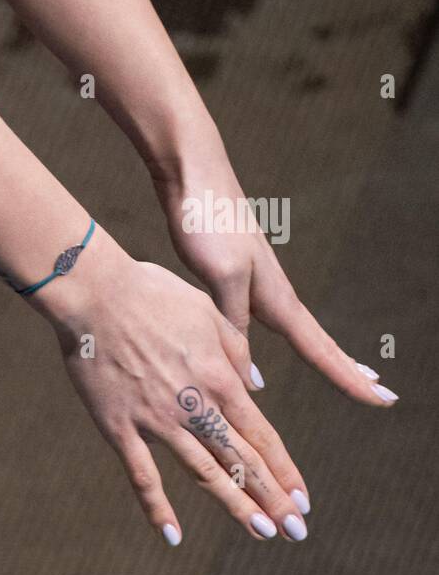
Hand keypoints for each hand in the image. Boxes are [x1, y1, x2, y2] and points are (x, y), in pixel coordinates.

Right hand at [36, 241, 310, 545]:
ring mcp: (157, 421)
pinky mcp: (119, 427)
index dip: (284, 470)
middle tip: (296, 530)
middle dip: (273, 497)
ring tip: (262, 532)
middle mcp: (195, 405)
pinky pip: (142, 475)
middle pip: (242, 460)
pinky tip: (174, 536)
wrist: (95, 293)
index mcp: (220, 377)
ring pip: (204, 473)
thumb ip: (234, 352)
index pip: (262, 435)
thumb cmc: (151, 293)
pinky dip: (158, 508)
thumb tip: (254, 386)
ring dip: (237, 506)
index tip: (303, 497)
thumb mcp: (207, 313)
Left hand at [148, 145, 396, 406]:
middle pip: (316, 340)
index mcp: (275, 296)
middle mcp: (271, 292)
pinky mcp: (230, 275)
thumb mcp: (220, 278)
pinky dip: (272, 339)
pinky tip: (265, 341)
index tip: (383, 399)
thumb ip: (235, 325)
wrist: (190, 175)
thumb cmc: (208, 222)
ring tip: (348, 372)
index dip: (348, 376)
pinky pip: (260, 320)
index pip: (319, 348)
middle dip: (346, 368)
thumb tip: (252, 379)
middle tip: (381, 394)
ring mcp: (253, 282)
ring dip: (320, 353)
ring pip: (292, 331)